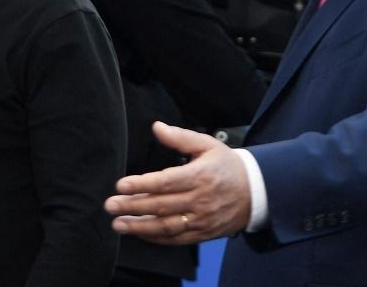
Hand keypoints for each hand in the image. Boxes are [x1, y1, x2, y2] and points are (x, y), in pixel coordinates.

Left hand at [105, 121, 250, 244]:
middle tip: (110, 205)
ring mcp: (201, 219)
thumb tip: (156, 127)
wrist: (256, 191)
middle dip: (132, 206)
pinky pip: (176, 238)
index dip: (141, 185)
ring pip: (166, 226)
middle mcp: (200, 200)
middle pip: (161, 205)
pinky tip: (140, 232)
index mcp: (199, 176)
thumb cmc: (228, 165)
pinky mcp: (203, 233)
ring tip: (118, 224)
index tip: (121, 185)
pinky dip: (156, 237)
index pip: (165, 182)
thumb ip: (180, 137)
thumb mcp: (207, 145)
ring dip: (140, 226)